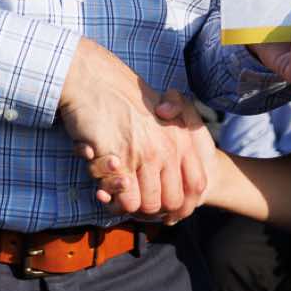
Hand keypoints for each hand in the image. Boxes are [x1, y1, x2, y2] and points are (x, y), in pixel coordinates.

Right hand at [59, 40, 206, 221]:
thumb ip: (176, 128)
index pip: (197, 185)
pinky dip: (116, 202)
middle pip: (173, 201)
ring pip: (148, 204)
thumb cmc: (123, 96)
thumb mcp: (162, 107)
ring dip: (134, 208)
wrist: (93, 79)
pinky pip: (125, 198)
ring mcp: (144, 155)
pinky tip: (106, 191)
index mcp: (181, 137)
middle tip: (140, 206)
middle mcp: (167, 148)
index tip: (170, 210)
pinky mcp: (120, 161)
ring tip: (121, 199)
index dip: (185, 204)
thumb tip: (177, 154)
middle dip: (157, 211)